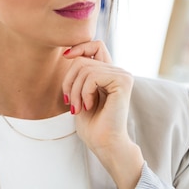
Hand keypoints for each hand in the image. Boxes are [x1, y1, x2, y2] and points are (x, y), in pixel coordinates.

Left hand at [62, 42, 143, 188]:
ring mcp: (122, 75)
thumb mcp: (79, 95)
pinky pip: (93, 76)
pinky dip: (84, 92)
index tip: (65, 57)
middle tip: (70, 103)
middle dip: (69, 81)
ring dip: (75, 90)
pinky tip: (89, 106)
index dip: (79, 47)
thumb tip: (68, 53)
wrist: (104, 144)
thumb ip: (79, 74)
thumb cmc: (93, 126)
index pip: (95, 45)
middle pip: (83, 59)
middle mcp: (118, 71)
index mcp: (109, 74)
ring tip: (78, 108)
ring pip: (85, 68)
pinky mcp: (123, 81)